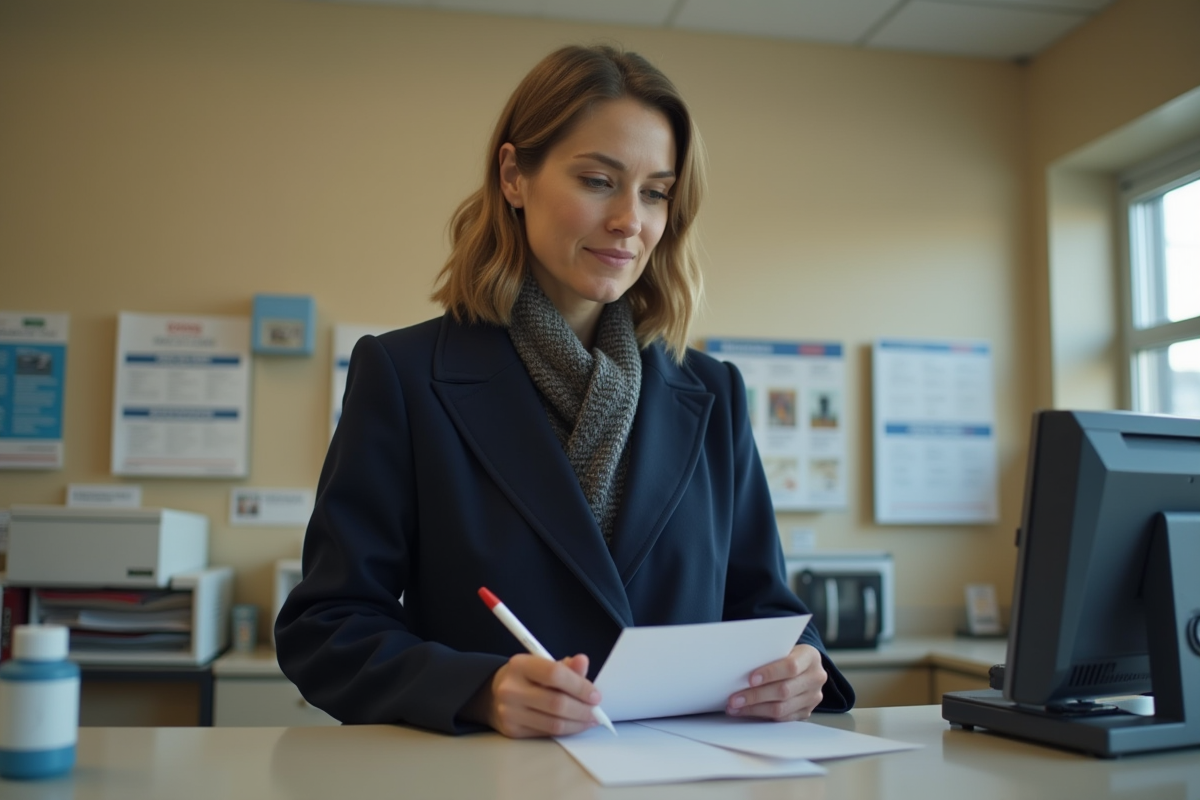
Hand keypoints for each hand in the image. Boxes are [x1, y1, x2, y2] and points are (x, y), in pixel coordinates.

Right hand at [464, 653, 601, 737]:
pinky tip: (575, 725)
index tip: (595, 695)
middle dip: (582, 709)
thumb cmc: (525, 677)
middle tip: (596, 712)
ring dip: (578, 723)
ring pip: (553, 723)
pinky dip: (566, 730)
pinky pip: (547, 733)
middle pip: (556, 703)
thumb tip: (583, 662)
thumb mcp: (542, 664)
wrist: (493, 695)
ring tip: (590, 720)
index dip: (579, 686)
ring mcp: (509, 711)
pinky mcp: (512, 730)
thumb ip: (566, 666)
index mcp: (520, 665)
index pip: (554, 674)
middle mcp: (511, 688)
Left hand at [726, 644, 825, 721]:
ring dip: (754, 709)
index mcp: (810, 657)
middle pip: (784, 691)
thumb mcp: (782, 648)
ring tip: (735, 707)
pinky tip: (746, 711)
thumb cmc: (787, 654)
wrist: (804, 666)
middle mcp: (815, 678)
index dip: (770, 673)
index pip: (791, 666)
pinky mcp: (806, 712)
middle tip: (734, 698)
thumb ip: (768, 655)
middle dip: (756, 696)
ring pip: (782, 708)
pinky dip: (761, 715)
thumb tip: (739, 665)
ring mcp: (812, 697)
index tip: (750, 679)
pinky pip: (782, 718)